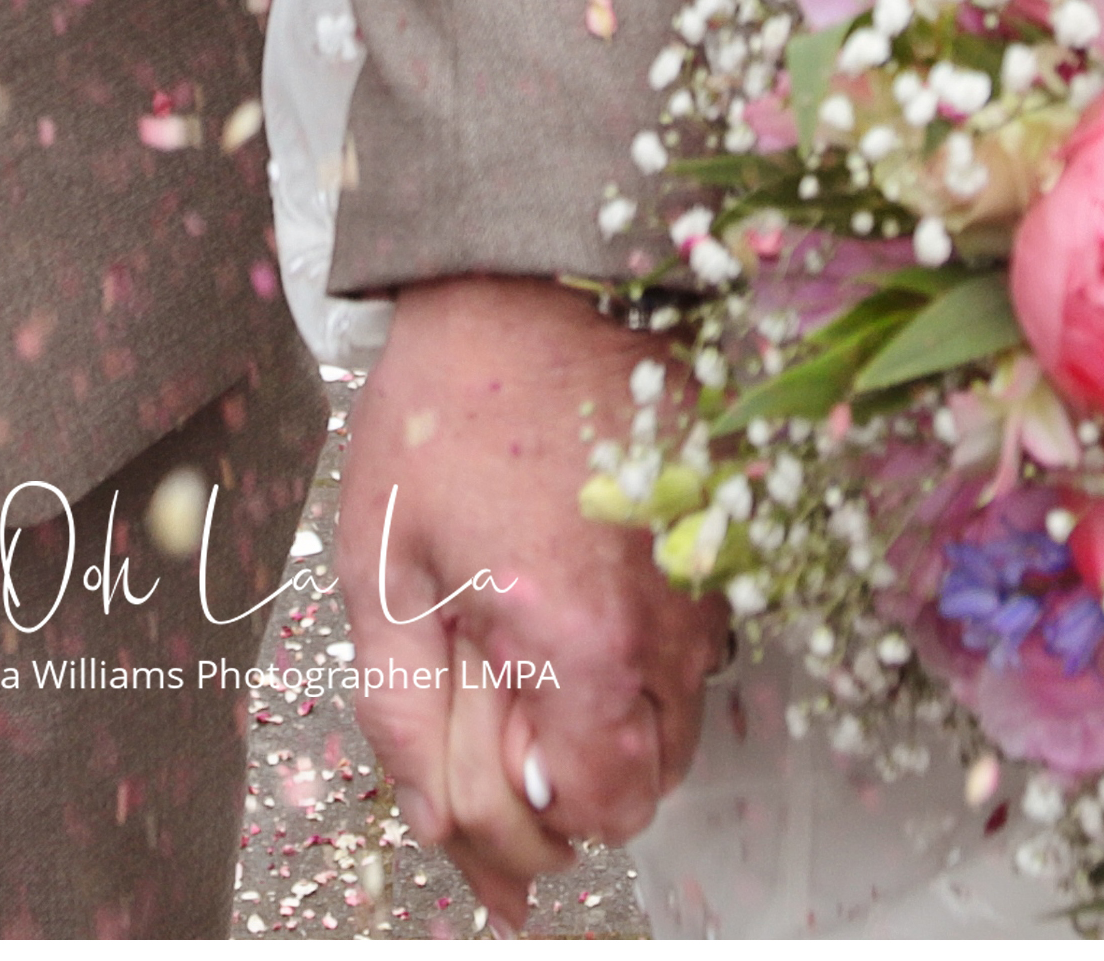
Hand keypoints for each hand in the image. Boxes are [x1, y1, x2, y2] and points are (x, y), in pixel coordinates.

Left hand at [343, 277, 720, 930]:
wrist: (533, 278)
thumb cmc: (448, 408)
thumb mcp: (385, 566)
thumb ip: (407, 710)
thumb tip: (440, 824)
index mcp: (580, 644)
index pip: (592, 815)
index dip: (520, 824)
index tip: (470, 780)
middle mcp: (668, 632)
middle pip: (640, 791)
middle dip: (560, 789)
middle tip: (486, 722)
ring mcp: (705, 588)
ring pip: (670, 735)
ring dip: (597, 733)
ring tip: (518, 655)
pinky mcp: (717, 548)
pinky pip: (684, 662)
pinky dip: (629, 671)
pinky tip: (563, 609)